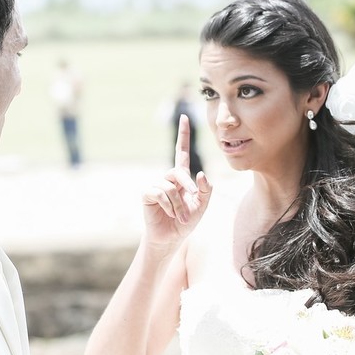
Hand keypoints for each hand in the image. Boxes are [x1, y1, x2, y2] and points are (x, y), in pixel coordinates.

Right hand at [143, 115, 211, 250]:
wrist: (171, 237)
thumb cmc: (186, 221)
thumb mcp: (202, 206)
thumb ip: (206, 190)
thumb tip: (202, 174)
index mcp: (181, 177)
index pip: (181, 151)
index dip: (183, 135)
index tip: (184, 117)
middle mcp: (167, 178)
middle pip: (178, 172)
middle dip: (188, 187)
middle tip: (192, 203)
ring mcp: (156, 185)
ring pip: (170, 186)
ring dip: (179, 204)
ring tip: (180, 216)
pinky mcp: (148, 194)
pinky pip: (160, 193)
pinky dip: (169, 205)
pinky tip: (169, 214)